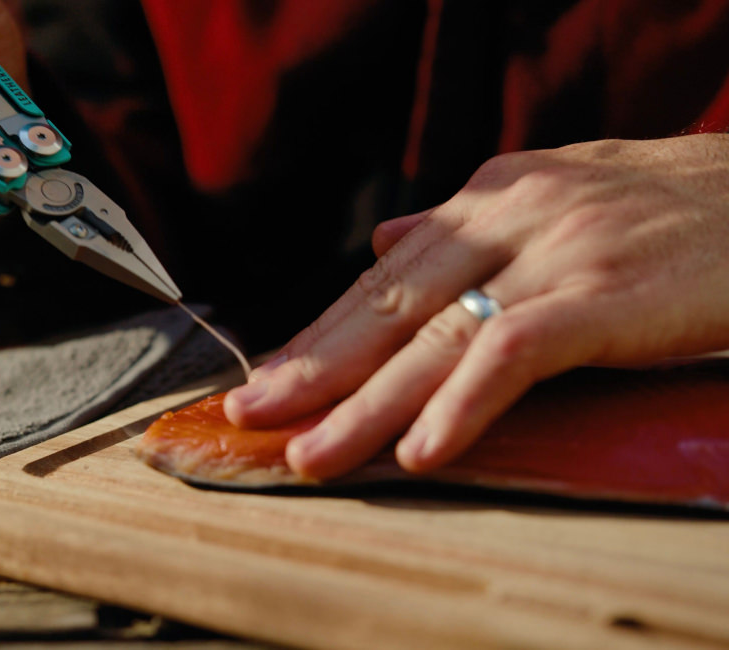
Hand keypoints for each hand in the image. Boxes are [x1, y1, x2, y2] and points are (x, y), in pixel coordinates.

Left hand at [224, 134, 728, 477]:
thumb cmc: (673, 211)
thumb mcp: (559, 197)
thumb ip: (467, 228)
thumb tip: (386, 240)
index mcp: (491, 196)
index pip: (385, 277)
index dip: (323, 333)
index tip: (272, 378)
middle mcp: (510, 215)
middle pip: (390, 304)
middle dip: (315, 366)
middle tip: (250, 414)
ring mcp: (558, 250)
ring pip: (437, 334)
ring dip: (366, 404)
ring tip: (311, 454)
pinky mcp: (609, 291)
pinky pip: (516, 350)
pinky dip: (464, 403)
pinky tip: (421, 452)